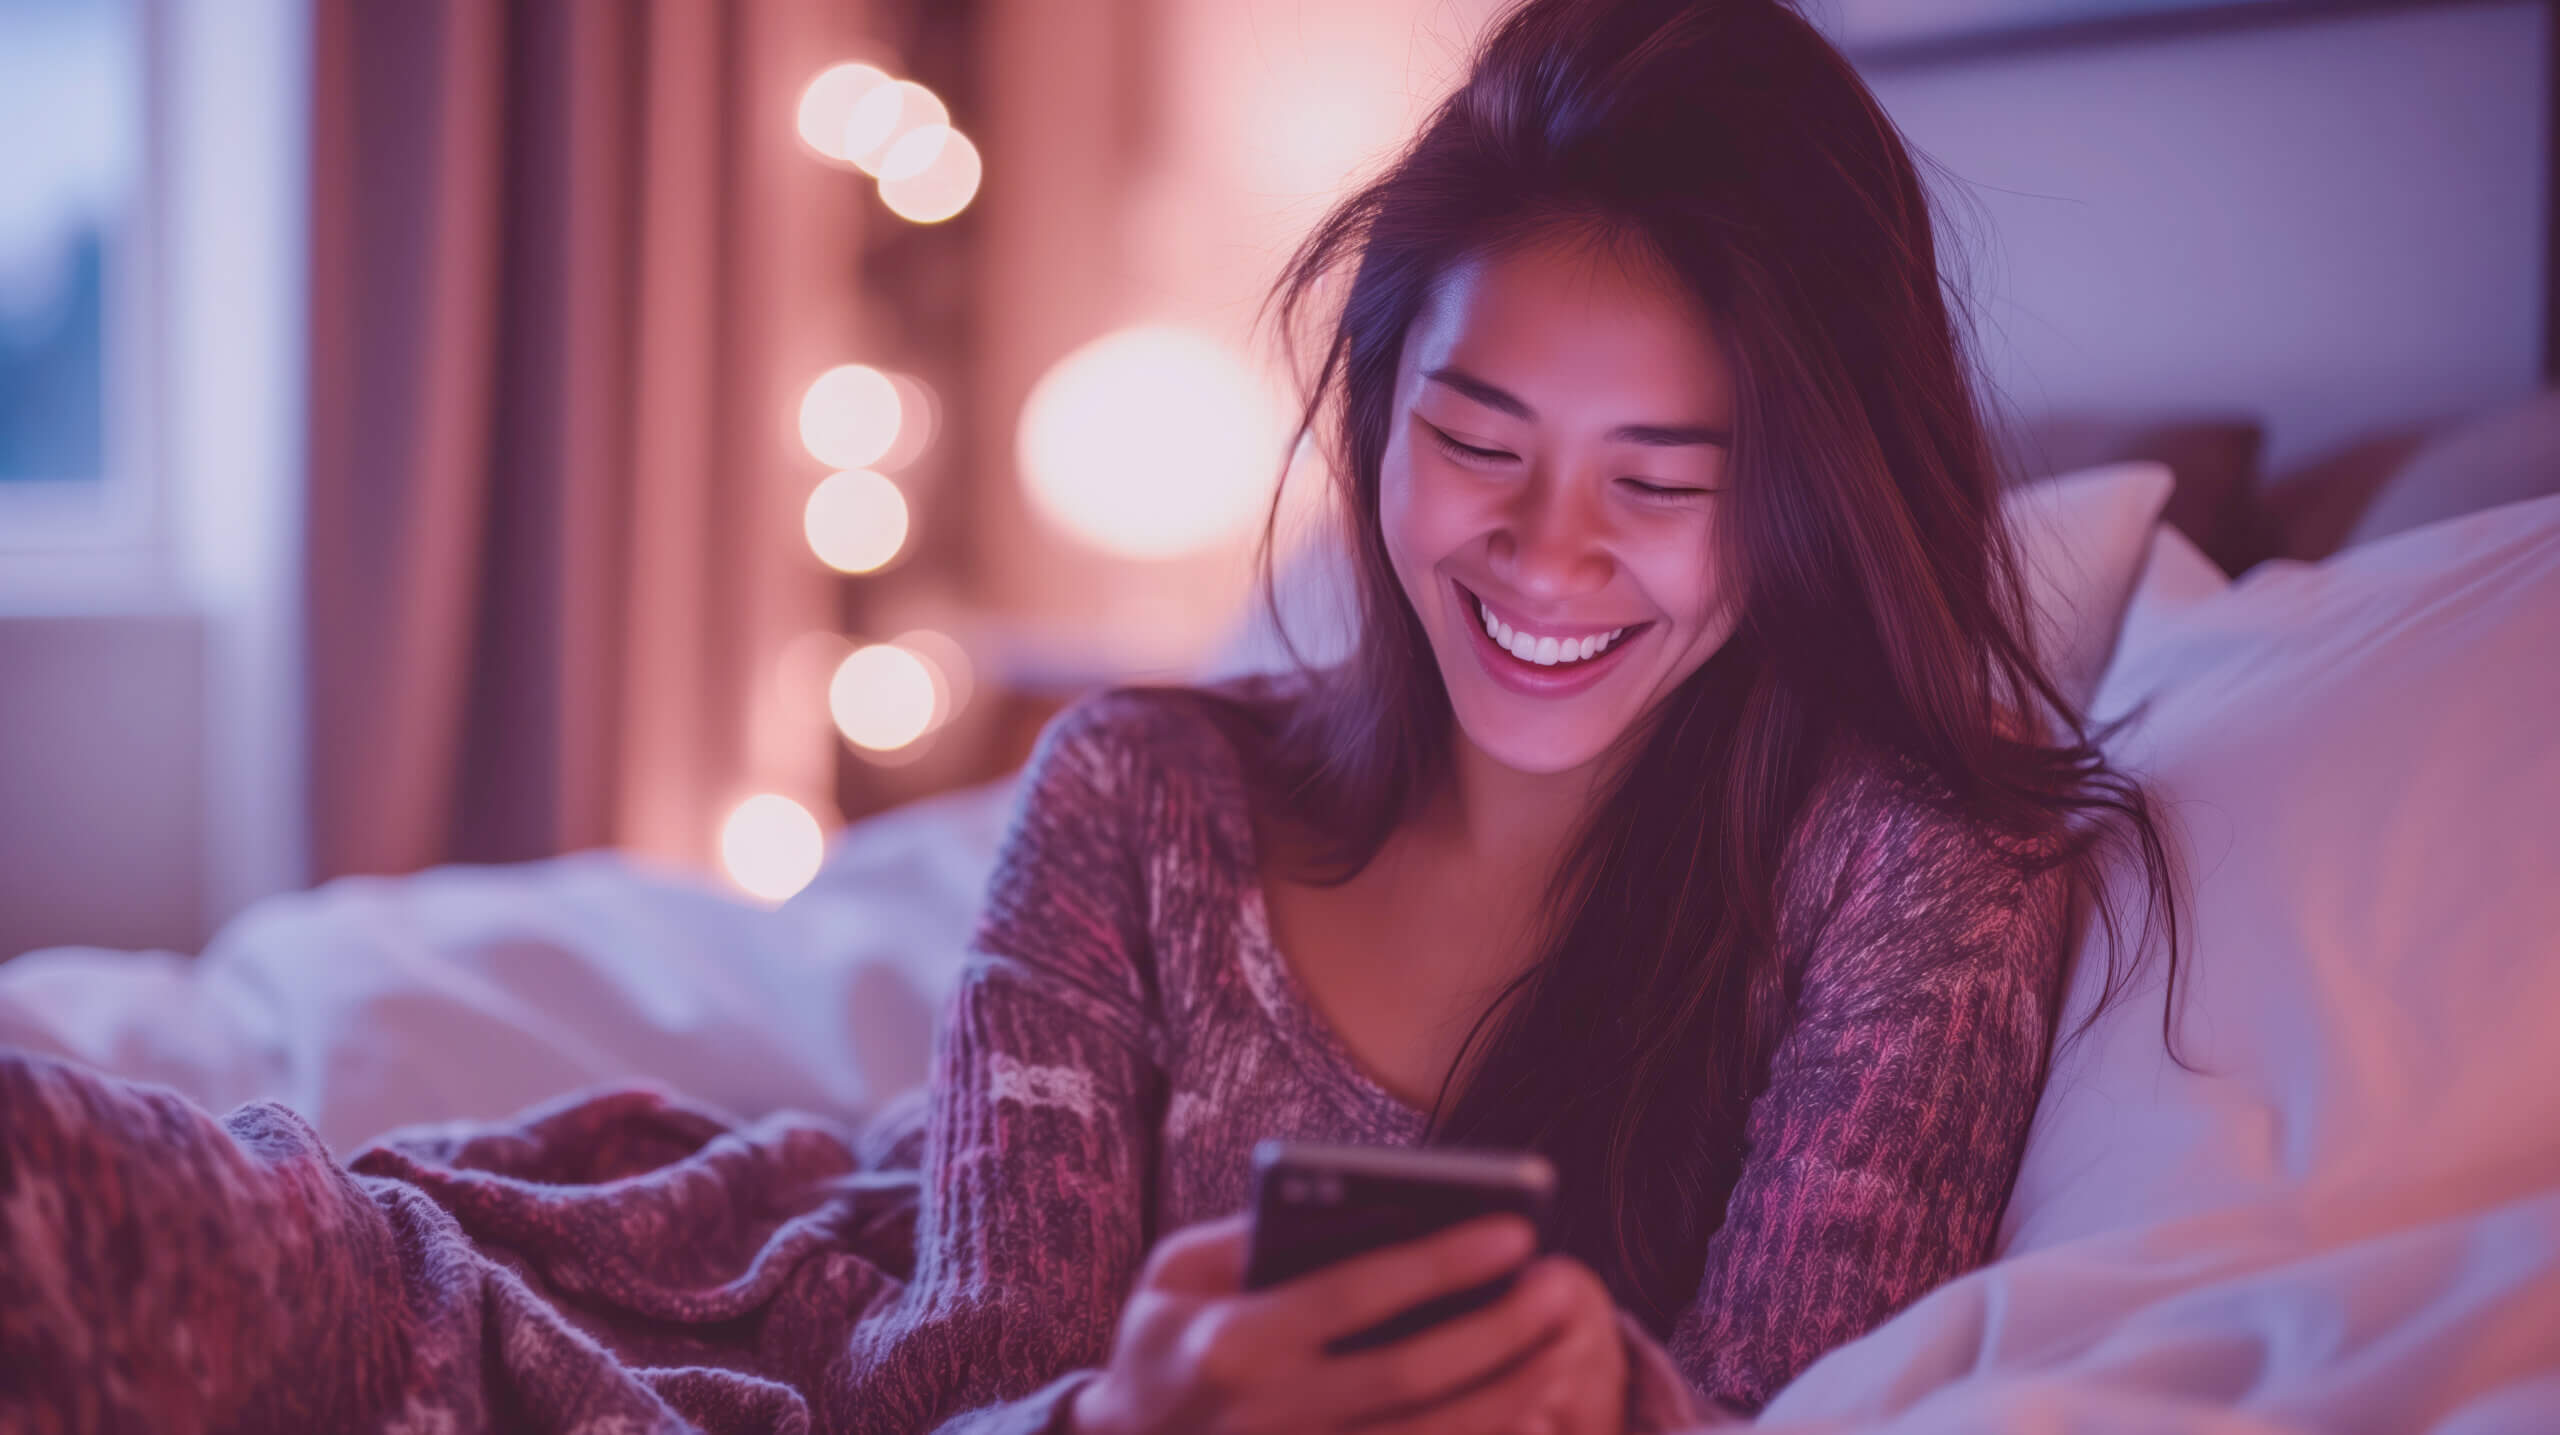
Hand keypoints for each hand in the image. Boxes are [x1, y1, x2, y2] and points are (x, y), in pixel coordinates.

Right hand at [1069, 1211, 1616, 1434]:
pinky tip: (1528, 1411)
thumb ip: (1253, 1236)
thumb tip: (1359, 1206)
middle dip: (1498, 1329)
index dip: (1442, 1261)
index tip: (1516, 1229)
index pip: (1355, 1294)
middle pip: (1411, 1374)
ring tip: (1563, 1345)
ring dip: (1507, 1395)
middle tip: (1564, 1285)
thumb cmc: (1162, 1341)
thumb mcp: (1176, 1272)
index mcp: (1233, 1342)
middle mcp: (1269, 1414)